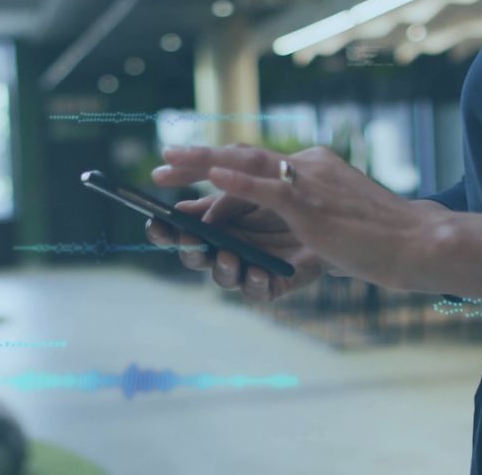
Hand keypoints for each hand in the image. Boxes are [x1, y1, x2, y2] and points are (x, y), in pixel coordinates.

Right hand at [144, 192, 326, 300]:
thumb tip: (183, 208)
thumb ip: (220, 200)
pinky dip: (256, 282)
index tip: (154, 221)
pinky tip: (258, 272)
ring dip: (223, 267)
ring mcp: (247, 267)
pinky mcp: (273, 283)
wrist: (327, 217)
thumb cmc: (283, 200)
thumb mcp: (250, 192)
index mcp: (214, 225)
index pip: (180, 231)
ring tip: (229, 256)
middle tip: (190, 238)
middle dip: (189, 249)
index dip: (163, 230)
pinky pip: (259, 289)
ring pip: (223, 276)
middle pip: (195, 257)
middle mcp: (224, 249)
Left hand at [151, 144, 432, 289]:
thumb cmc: (377, 238)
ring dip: (202, 166)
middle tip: (160, 164)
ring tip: (166, 167)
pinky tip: (210, 179)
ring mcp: (309, 181)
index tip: (186, 169)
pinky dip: (236, 183)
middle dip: (197, 159)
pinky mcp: (312, 204)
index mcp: (312, 166)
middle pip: (241, 155)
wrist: (415, 242)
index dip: (218, 165)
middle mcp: (307, 164)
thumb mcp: (331, 221)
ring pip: (245, 166)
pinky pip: (266, 188)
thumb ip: (298, 219)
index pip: (256, 162)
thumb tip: (266, 230)